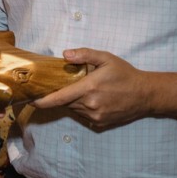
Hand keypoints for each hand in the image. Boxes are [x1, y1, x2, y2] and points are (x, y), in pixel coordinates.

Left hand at [32, 48, 148, 128]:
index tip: (30, 100)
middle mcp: (90, 105)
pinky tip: (93, 99)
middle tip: (62, 85)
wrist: (146, 94)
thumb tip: (65, 54)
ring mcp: (96, 117)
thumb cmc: (125, 74)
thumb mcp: (106, 58)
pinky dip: (82, 108)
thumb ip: (84, 54)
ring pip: (74, 110)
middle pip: (65, 103)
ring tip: (83, 90)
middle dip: (60, 95)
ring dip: (72, 101)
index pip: (58, 98)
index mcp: (88, 88)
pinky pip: (84, 116)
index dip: (42, 101)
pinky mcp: (101, 123)